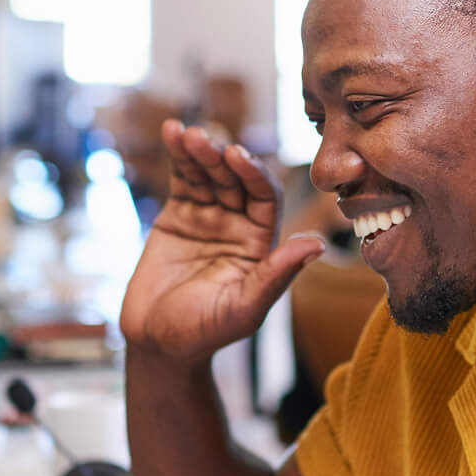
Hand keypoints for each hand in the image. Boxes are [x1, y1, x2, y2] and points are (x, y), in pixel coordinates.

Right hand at [120, 121, 325, 362]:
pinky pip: (182, 178)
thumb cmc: (204, 333)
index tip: (237, 157)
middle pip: (235, 179)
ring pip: (209, 174)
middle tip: (205, 140)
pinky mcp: (179, 215)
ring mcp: (209, 216)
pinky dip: (178, 155)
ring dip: (199, 151)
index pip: (264, 198)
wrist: (157, 343)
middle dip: (220, 158)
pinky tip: (171, 131)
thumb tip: (318, 244)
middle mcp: (239, 224)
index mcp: (261, 244)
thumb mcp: (244, 308)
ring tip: (185, 133)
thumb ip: (276, 275)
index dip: (253, 174)